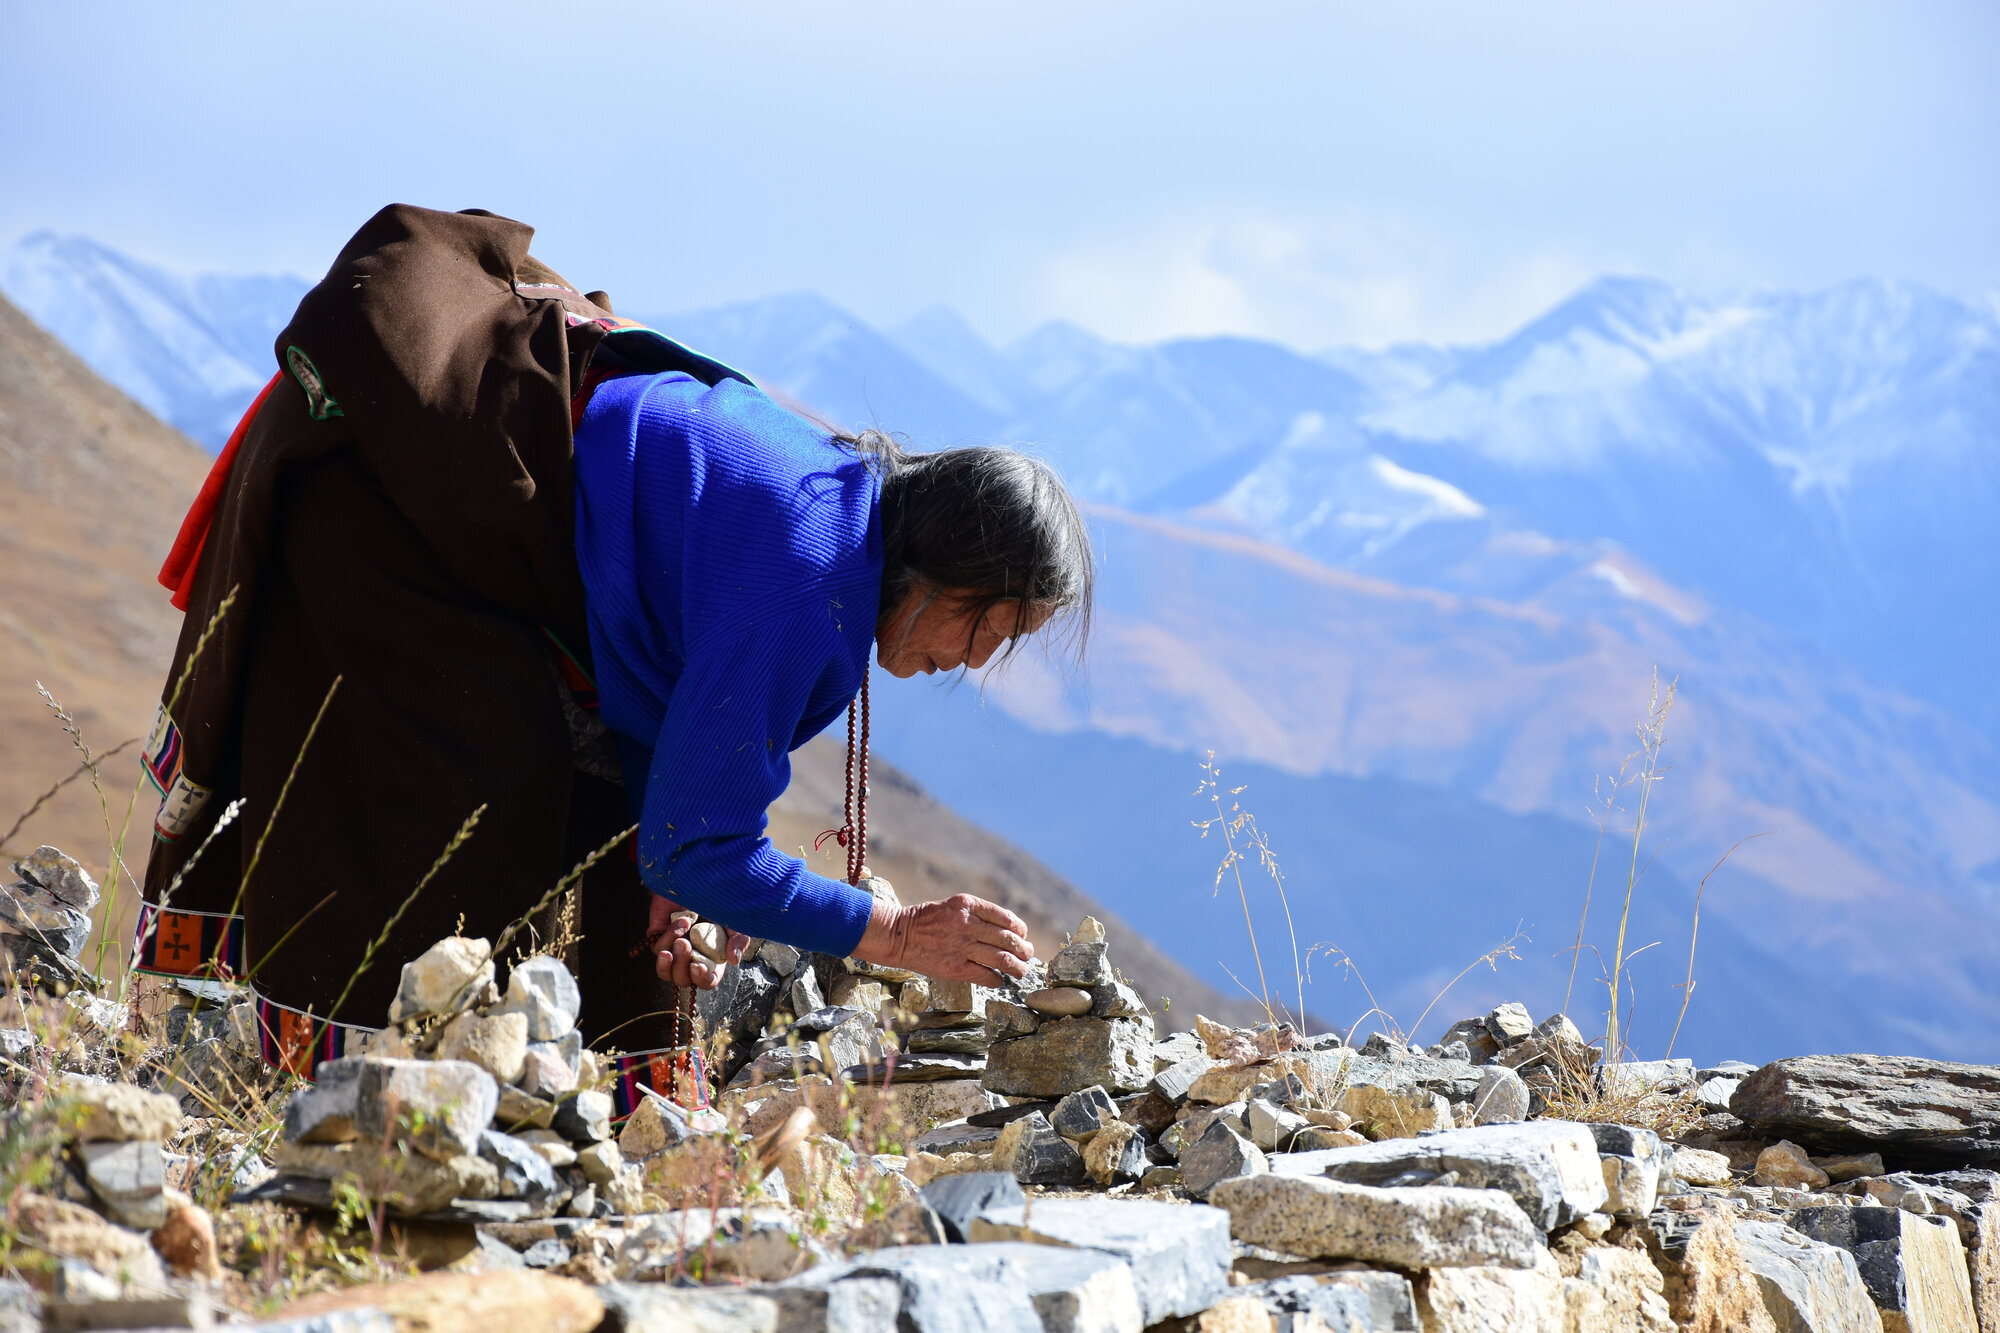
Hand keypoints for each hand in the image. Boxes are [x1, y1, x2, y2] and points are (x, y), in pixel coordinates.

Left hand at [647, 894, 747, 989]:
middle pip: (682, 980)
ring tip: (681, 939)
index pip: (707, 980)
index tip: (699, 966)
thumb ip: (739, 939)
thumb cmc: (719, 899)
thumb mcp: (735, 920)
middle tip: (686, 945)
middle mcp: (692, 956)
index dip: (703, 979)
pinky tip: (682, 920)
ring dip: (672, 960)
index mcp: (712, 957)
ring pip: (665, 972)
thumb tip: (734, 960)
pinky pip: (657, 948)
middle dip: (682, 967)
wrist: (699, 875)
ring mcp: (674, 948)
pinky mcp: (658, 937)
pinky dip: (668, 936)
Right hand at [854, 893, 1033, 982]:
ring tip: (1020, 971)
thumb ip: (978, 915)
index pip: (1006, 918)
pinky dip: (997, 979)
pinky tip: (998, 980)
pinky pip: (986, 975)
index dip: (1020, 930)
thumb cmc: (927, 920)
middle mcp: (968, 924)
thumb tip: (1007, 931)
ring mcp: (962, 947)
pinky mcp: (955, 968)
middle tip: (1028, 955)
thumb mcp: (954, 907)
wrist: (899, 935)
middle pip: (1009, 939)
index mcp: (968, 905)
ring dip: (1017, 967)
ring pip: (1003, 959)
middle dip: (1024, 950)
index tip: (1023, 936)